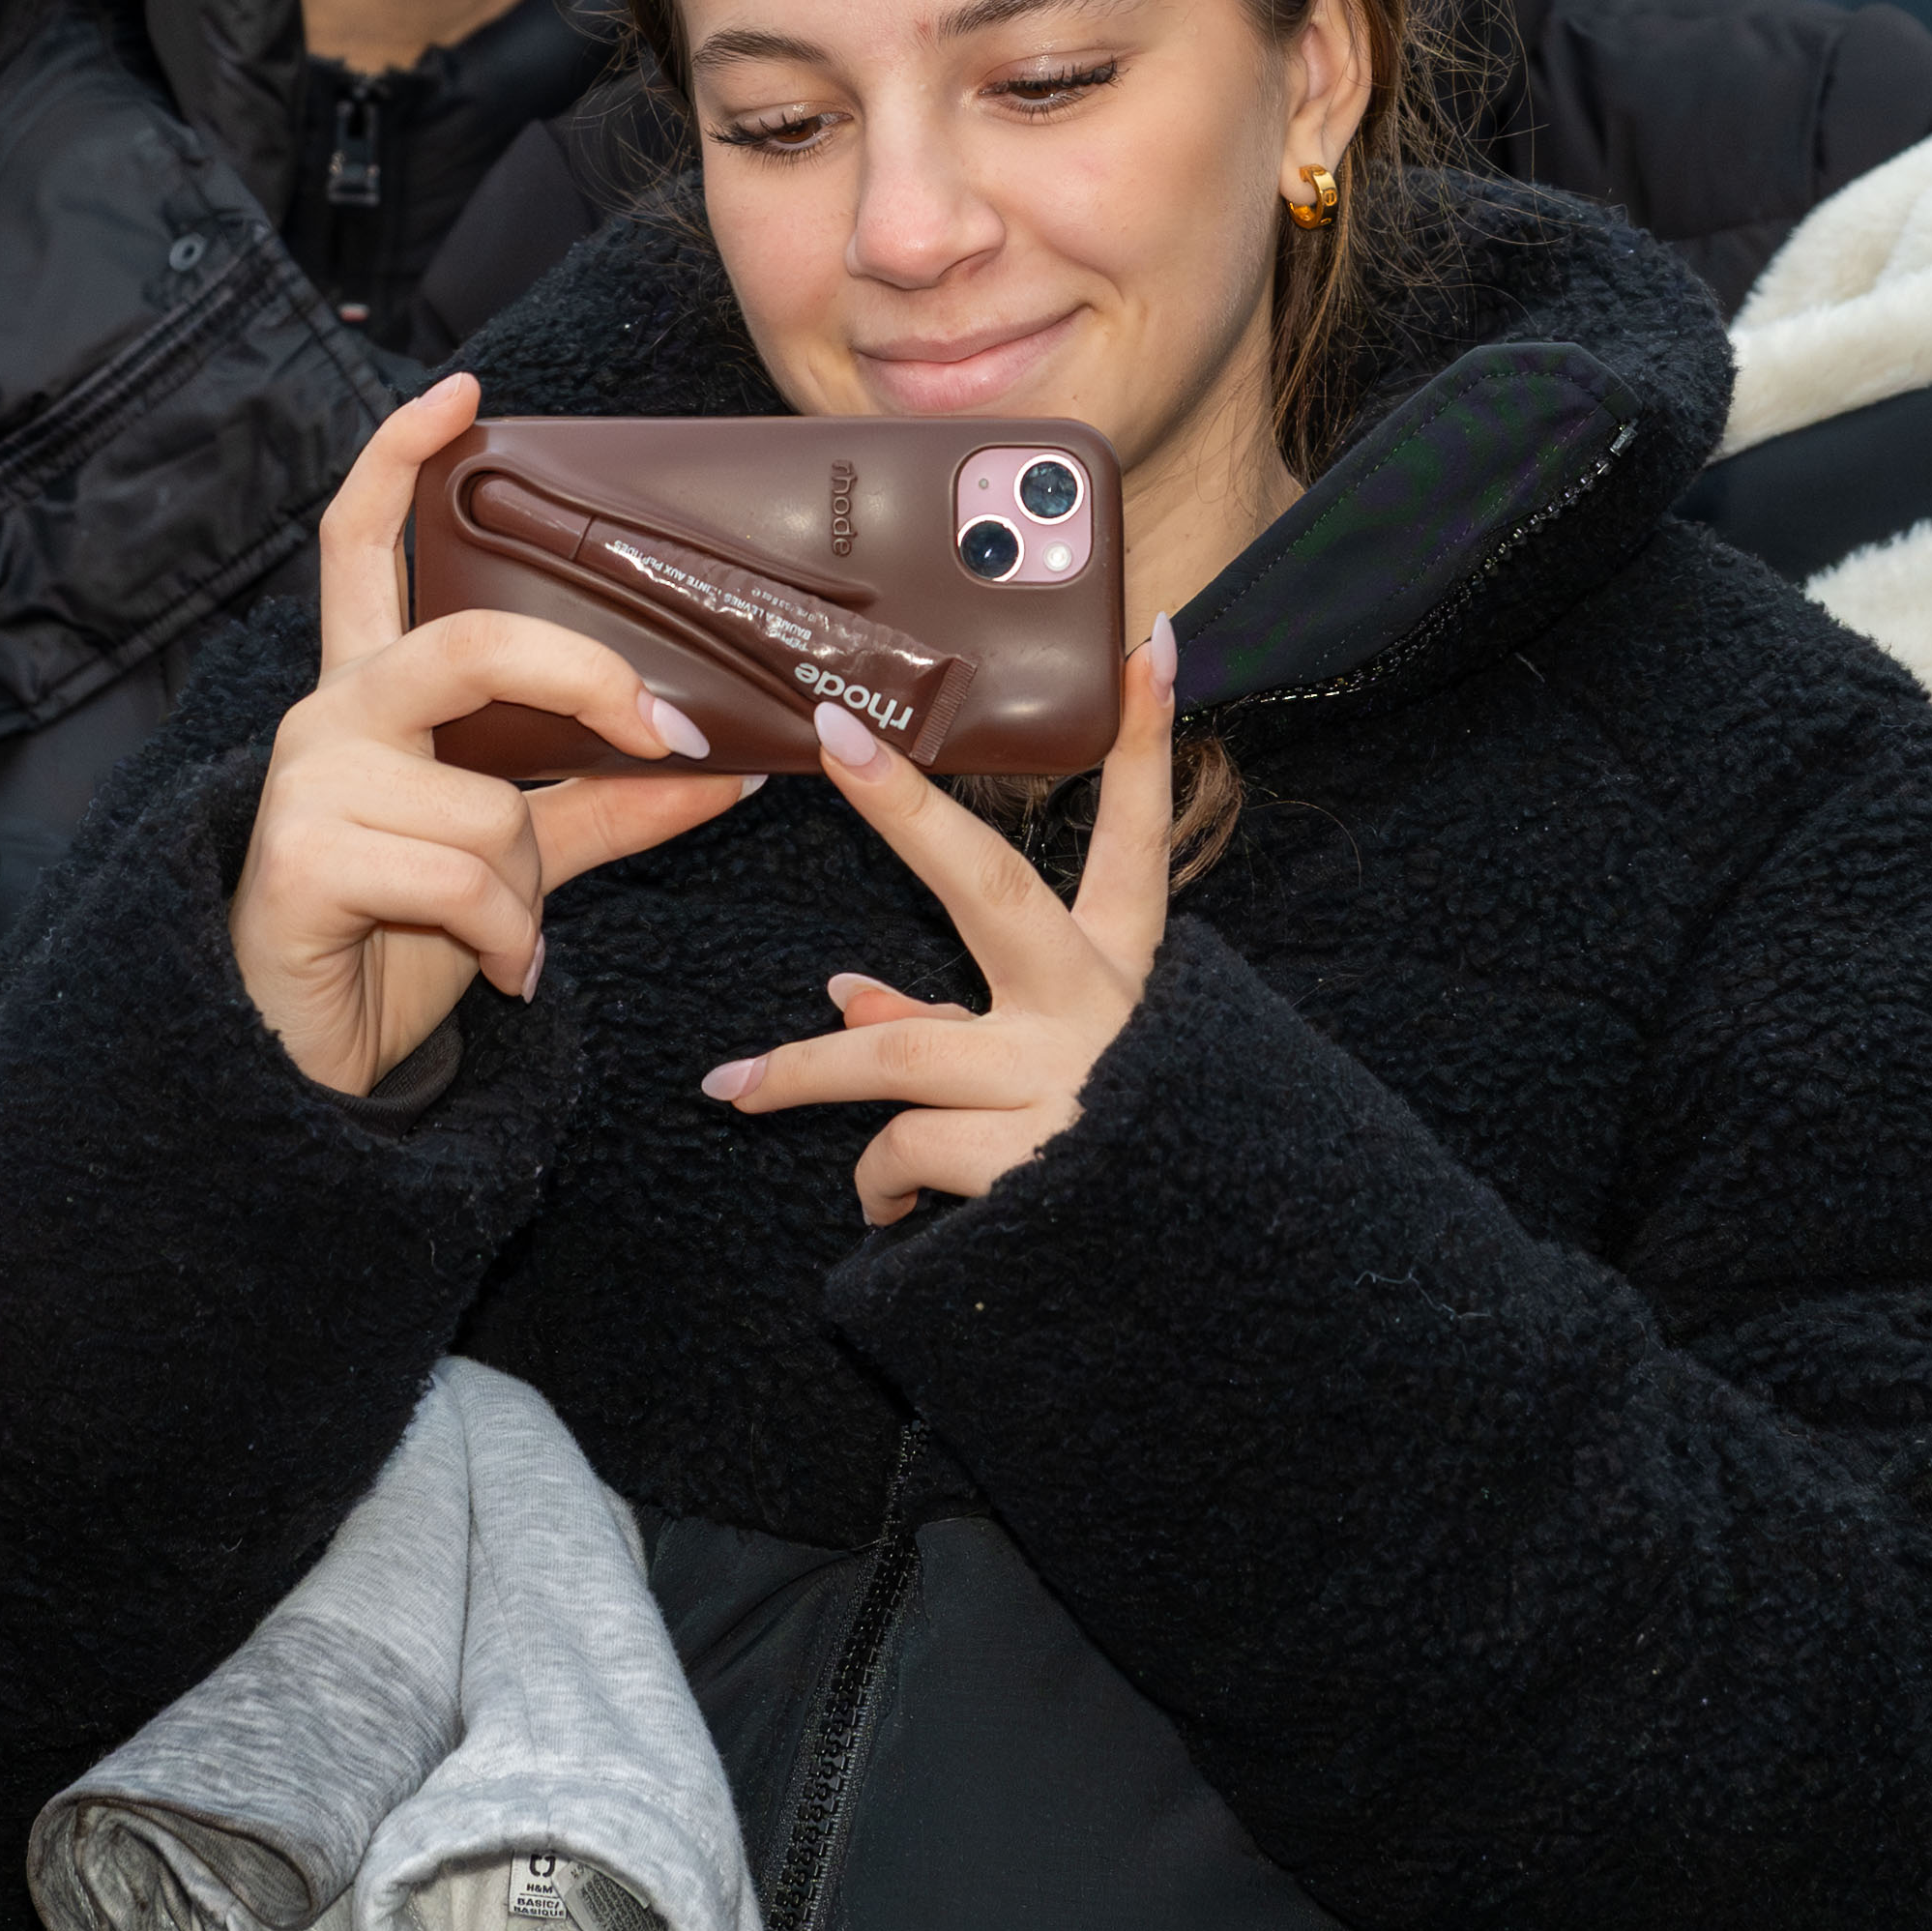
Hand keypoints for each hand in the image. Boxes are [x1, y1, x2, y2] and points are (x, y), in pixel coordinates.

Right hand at [232, 377, 757, 1097]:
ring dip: (530, 887)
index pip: (364, 546)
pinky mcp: (299, 859)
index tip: (463, 394)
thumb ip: (607, 801)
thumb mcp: (520, 858)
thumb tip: (726, 765)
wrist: (307, 1063)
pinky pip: (463, 879)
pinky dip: (507, 939)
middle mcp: (331, 717)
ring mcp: (307, 783)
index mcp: (374, 694)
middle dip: (584, 679)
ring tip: (504, 936)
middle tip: (663, 729)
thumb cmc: (399, 938)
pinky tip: (491, 967)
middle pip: (465, 640)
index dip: (403, 461)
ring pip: (488, 802)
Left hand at [706, 614, 1174, 1222]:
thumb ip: (953, 1025)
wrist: (1197, 1289)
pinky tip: (884, 1208)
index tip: (1141, 641)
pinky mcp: (1026, 1164)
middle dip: (909, 809)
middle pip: (989, 889)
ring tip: (734, 1090)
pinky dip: (876, 1180)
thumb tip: (847, 994)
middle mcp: (1096, 1013)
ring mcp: (1060, 1084)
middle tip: (839, 739)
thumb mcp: (1042, 1077)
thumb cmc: (1106, 1171)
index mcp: (1121, 975)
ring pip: (892, 1050)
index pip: (1139, 836)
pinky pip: (902, 1147)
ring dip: (798, 1072)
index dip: (1144, 739)